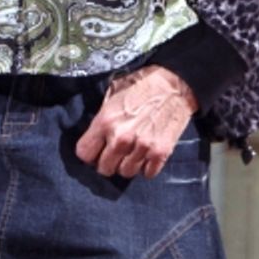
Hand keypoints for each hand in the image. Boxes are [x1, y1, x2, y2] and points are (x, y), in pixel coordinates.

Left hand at [75, 65, 198, 178]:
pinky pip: (147, 174)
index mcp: (105, 121)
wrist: (173, 86)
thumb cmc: (141, 85)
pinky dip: (145, 167)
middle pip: (104, 168)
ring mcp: (142, 148)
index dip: (88, 153)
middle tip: (111, 154)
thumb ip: (102, 117)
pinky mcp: (161, 153)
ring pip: (126, 173)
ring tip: (129, 153)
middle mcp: (121, 138)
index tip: (94, 151)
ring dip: (126, 165)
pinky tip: (144, 155)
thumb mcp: (112, 93)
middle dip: (105, 162)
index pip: (84, 153)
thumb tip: (94, 134)